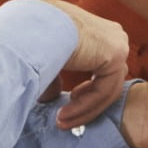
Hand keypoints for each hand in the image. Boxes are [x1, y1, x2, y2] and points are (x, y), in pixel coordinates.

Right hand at [37, 0, 128, 128]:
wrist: (29, 26)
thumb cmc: (30, 36)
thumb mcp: (46, 58)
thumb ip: (54, 77)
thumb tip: (52, 98)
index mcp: (99, 32)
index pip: (103, 71)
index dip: (86, 95)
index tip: (64, 110)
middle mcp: (113, 35)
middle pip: (108, 81)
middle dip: (86, 104)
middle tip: (63, 119)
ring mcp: (118, 43)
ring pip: (108, 88)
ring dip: (84, 109)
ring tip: (61, 121)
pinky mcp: (115, 54)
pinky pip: (104, 90)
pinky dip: (85, 106)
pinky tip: (64, 115)